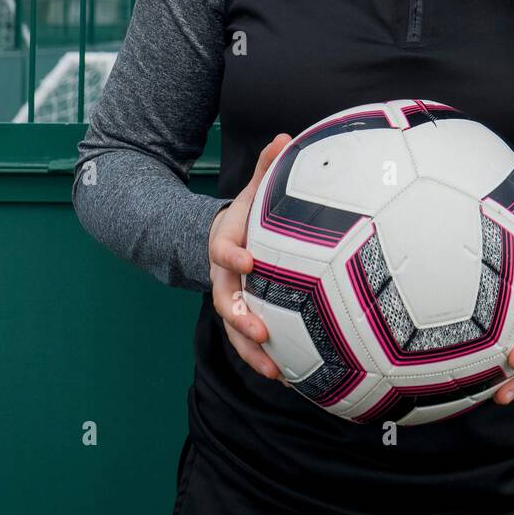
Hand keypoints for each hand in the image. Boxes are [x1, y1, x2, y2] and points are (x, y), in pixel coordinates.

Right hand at [208, 133, 292, 382]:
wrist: (224, 239)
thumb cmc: (247, 215)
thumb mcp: (252, 191)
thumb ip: (265, 167)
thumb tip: (285, 136)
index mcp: (225, 244)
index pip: (223, 251)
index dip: (233, 257)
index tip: (249, 262)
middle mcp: (224, 277)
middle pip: (225, 301)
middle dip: (241, 318)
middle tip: (261, 331)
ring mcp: (232, 300)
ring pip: (235, 331)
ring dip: (251, 352)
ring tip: (275, 370)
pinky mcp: (244, 319)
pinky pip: (250, 344)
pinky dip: (265, 361)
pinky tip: (290, 378)